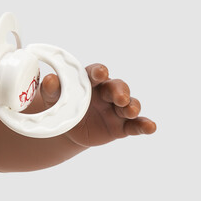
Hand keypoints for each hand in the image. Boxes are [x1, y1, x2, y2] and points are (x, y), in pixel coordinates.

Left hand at [41, 64, 155, 147]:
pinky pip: (135, 125)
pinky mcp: (121, 126)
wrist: (68, 129)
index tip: (100, 73)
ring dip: (132, 106)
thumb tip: (50, 79)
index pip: (97, 73)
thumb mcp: (54, 98)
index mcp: (90, 81)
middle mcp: (107, 92)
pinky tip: (151, 127)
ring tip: (130, 110)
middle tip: (119, 97)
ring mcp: (116, 109)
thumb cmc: (62, 106)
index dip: (99, 72)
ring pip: (129, 105)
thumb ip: (52, 89)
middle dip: (119, 91)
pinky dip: (144, 125)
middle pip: (117, 87)